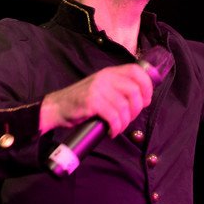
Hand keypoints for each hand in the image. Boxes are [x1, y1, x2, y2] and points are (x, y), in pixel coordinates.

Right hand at [39, 63, 153, 136]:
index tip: (146, 101)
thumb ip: (118, 89)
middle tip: (128, 119)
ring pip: (124, 107)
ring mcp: (98, 88)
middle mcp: (105, 77)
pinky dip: (116, 128)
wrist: (57, 107)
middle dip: (136, 109)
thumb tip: (143, 100)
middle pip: (134, 91)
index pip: (136, 71)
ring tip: (118, 128)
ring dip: (125, 122)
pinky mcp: (92, 101)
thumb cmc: (82, 101)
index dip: (147, 86)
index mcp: (110, 72)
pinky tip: (111, 132)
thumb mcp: (102, 88)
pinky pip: (114, 117)